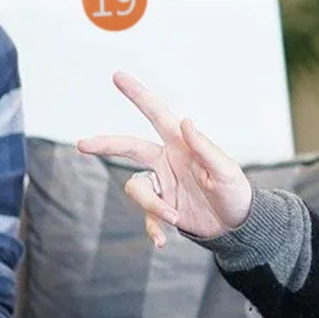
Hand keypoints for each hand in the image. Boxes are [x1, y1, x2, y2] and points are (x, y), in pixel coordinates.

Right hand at [78, 72, 251, 246]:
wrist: (236, 225)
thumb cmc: (236, 192)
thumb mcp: (225, 171)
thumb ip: (205, 148)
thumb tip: (185, 121)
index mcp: (181, 144)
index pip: (156, 114)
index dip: (138, 95)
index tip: (118, 76)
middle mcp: (167, 161)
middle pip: (129, 147)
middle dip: (106, 144)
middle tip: (82, 144)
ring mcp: (161, 185)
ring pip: (136, 189)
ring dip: (151, 206)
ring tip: (174, 217)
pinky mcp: (161, 208)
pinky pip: (146, 217)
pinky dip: (152, 229)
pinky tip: (163, 241)